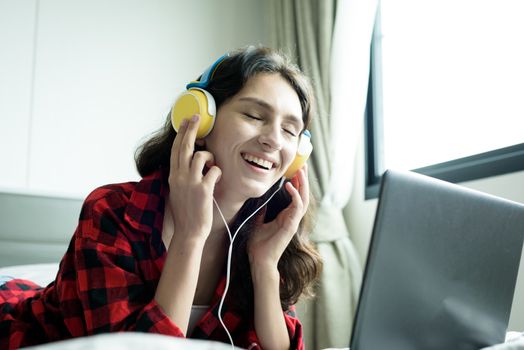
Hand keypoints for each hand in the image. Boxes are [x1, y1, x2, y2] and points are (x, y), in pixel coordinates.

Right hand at [168, 115, 221, 243]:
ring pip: (201, 156)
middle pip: (185, 146)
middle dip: (192, 129)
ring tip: (212, 166)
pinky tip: (216, 180)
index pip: (176, 150)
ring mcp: (190, 182)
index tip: (185, 121)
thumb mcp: (178, 191)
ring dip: (210, 157)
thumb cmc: (187, 212)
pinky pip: (214, 170)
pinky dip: (218, 172)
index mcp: (173, 176)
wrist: (189, 232)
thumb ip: (182, 176)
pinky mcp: (203, 189)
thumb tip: (191, 162)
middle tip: (196, 117)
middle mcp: (179, 176)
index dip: (181, 134)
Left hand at [247, 165, 309, 269]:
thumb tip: (260, 202)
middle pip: (302, 195)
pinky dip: (294, 195)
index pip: (296, 196)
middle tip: (302, 165)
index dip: (297, 183)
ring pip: (303, 199)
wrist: (259, 260)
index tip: (295, 170)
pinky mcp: (290, 226)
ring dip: (302, 185)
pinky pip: (296, 208)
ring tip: (300, 171)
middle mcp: (291, 218)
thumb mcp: (257, 223)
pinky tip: (289, 186)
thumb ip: (261, 212)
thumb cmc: (259, 245)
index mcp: (286, 216)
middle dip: (303, 180)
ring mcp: (293, 222)